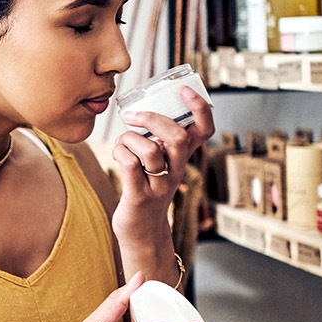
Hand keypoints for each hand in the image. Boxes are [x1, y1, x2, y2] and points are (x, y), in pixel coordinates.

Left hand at [111, 86, 215, 244]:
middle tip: (132, 114)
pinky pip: (129, 164)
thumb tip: (142, 110)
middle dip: (154, 118)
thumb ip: (157, 141)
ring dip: (129, 137)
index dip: (199, 108)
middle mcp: (176, 170)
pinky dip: (119, 151)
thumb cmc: (146, 189)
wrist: (143, 232)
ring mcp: (159, 184)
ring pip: (150, 149)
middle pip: (178, 137)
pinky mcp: (139, 196)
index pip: (204, 130)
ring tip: (122, 142)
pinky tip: (117, 154)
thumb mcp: (159, 163)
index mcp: (182, 158)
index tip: (184, 90)